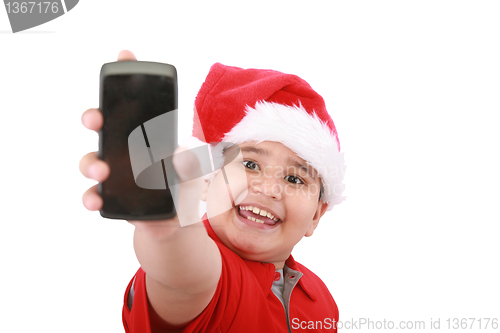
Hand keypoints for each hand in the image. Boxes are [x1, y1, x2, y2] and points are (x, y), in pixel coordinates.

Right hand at [79, 50, 205, 232]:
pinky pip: (94, 194)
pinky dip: (92, 196)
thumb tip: (180, 156)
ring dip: (91, 162)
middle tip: (95, 119)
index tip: (125, 55)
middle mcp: (125, 149)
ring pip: (92, 160)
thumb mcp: (193, 172)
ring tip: (101, 171)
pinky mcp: (110, 197)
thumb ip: (191, 163)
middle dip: (94, 117)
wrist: (176, 221)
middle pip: (103, 126)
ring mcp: (114, 172)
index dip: (128, 79)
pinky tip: (97, 200)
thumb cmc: (182, 188)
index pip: (134, 104)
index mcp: (146, 136)